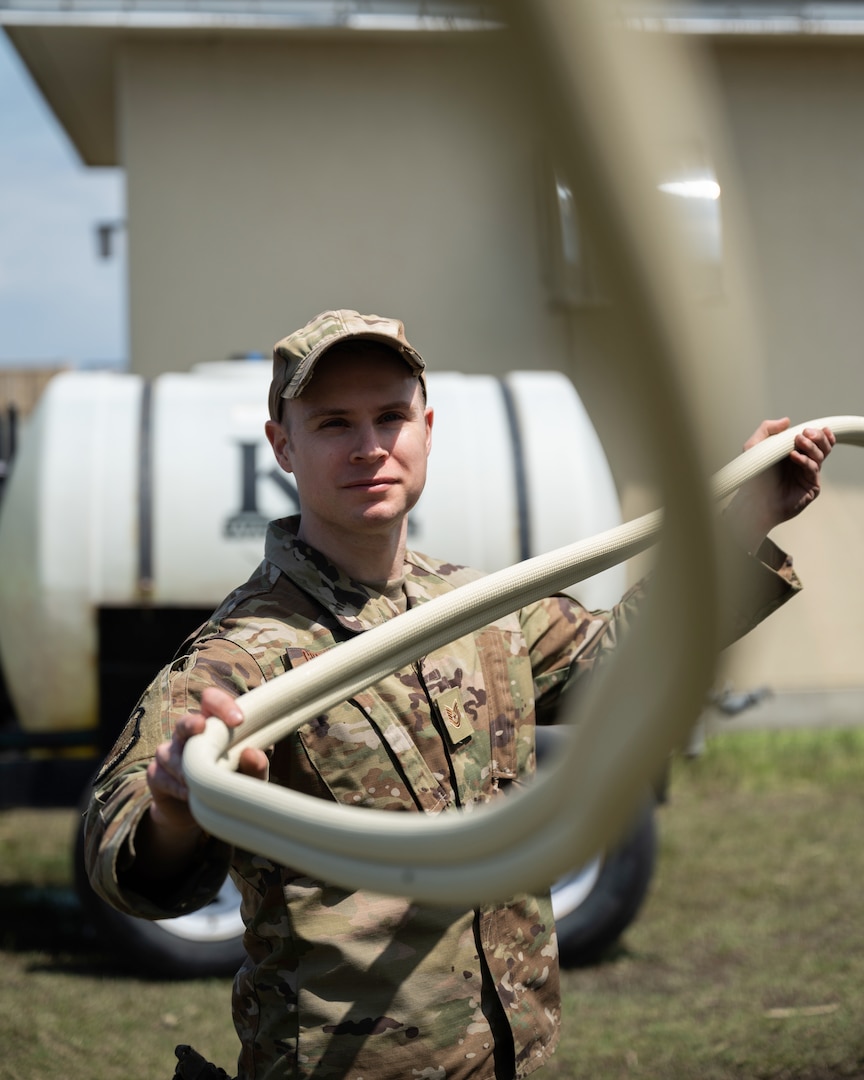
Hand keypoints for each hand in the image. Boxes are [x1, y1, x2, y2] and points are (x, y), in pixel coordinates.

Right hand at [141, 688, 268, 872]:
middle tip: (201, 727)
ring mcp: (169, 753)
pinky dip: (176, 786)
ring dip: (187, 769)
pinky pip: (160, 775)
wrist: (198, 816)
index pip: (212, 701)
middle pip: (184, 721)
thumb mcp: (248, 779)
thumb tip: (252, 753)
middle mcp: (189, 735)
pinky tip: (190, 794)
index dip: (222, 705)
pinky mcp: (156, 774)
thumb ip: (255, 767)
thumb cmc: (229, 786)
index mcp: (214, 725)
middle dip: (191, 724)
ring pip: (170, 753)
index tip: (238, 720)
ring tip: (202, 785)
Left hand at [725, 417, 835, 551]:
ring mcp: (808, 475)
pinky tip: (794, 456)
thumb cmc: (752, 476)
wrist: (751, 501)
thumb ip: (767, 429)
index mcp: (795, 453)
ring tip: (799, 441)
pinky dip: (805, 461)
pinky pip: (813, 470)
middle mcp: (803, 464)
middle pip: (823, 447)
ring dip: (811, 446)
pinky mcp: (810, 487)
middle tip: (805, 434)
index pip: (815, 441)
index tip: (814, 428)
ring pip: (820, 456)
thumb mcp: (754, 447)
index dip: (820, 433)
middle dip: (817, 437)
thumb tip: (787, 421)